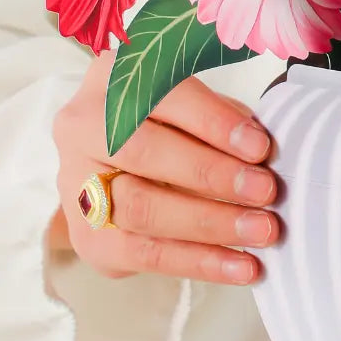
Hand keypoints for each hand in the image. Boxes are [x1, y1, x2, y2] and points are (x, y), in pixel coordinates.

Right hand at [51, 51, 279, 285]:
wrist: (122, 152)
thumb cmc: (174, 118)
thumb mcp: (198, 101)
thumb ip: (224, 119)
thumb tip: (264, 153)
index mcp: (112, 76)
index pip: (162, 97)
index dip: (213, 122)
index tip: (260, 146)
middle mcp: (81, 127)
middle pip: (143, 154)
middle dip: (212, 175)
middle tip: (266, 191)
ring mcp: (75, 184)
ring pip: (140, 209)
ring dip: (210, 224)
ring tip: (262, 230)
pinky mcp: (86, 235)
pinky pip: (143, 255)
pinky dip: (199, 262)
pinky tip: (242, 265)